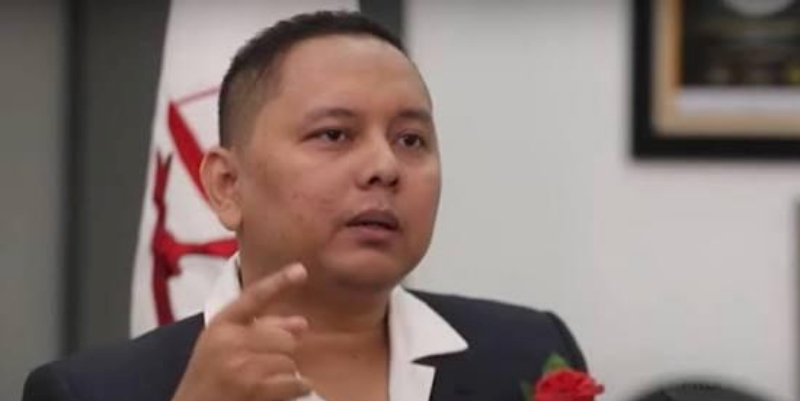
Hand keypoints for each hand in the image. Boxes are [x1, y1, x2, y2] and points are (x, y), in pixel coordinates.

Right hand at [171, 263, 310, 400]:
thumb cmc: (210, 378)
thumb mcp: (224, 346)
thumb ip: (259, 329)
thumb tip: (301, 323)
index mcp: (221, 325)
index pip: (254, 297)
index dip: (279, 282)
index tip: (301, 270)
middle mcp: (229, 340)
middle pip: (283, 336)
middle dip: (284, 352)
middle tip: (269, 365)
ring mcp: (240, 364)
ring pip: (288, 360)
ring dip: (286, 373)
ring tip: (268, 380)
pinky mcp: (251, 387)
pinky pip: (292, 381)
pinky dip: (297, 388)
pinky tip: (290, 390)